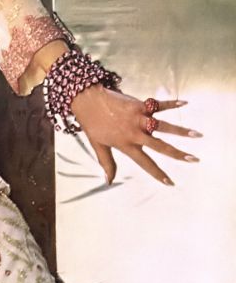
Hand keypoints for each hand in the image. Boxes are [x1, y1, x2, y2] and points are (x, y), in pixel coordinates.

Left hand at [70, 84, 201, 185]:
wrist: (86, 99)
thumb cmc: (92, 122)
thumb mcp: (98, 145)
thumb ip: (107, 163)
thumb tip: (109, 181)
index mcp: (126, 144)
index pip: (145, 163)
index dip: (158, 173)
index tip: (171, 182)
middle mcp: (134, 133)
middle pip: (160, 146)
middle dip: (178, 154)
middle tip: (194, 160)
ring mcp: (138, 118)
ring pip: (163, 126)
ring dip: (181, 131)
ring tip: (197, 134)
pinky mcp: (138, 105)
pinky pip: (158, 105)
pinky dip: (171, 104)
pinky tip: (184, 103)